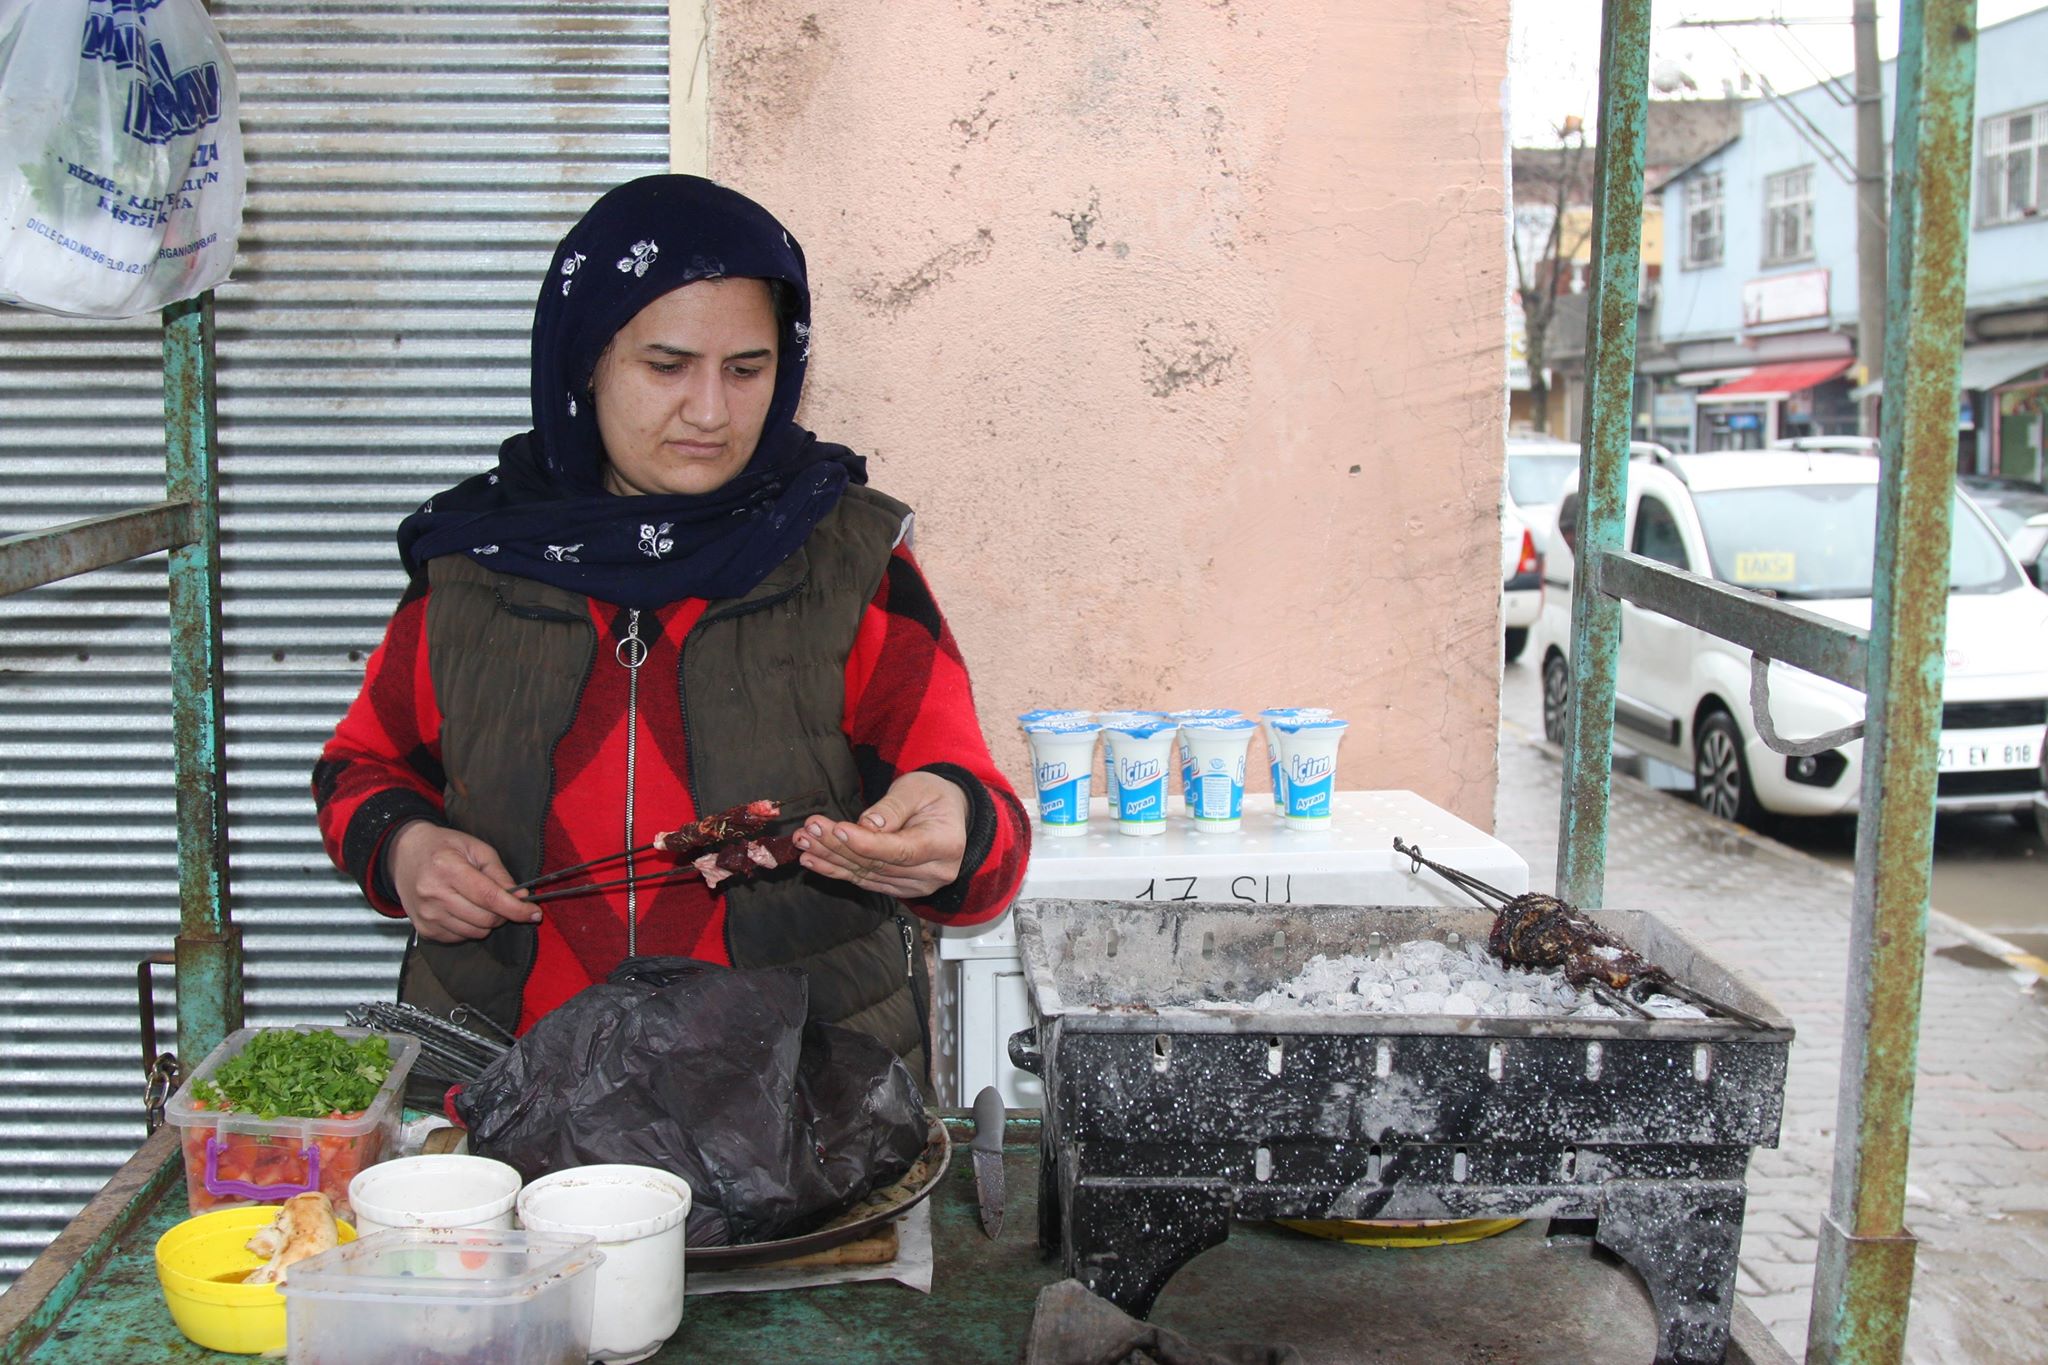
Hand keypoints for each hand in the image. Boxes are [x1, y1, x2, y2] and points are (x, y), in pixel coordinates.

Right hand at [387, 821, 536, 942]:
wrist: (404, 855)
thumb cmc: (443, 847)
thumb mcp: (476, 849)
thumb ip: (499, 874)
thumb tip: (521, 897)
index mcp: (447, 868)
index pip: (489, 897)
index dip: (516, 908)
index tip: (534, 913)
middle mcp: (433, 894)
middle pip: (484, 919)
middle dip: (503, 914)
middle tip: (503, 901)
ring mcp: (426, 915)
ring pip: (475, 932)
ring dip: (487, 922)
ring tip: (478, 901)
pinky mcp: (424, 929)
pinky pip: (460, 938)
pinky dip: (469, 927)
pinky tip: (462, 909)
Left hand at [794, 771, 969, 901]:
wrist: (947, 814)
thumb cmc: (933, 796)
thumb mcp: (917, 790)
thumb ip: (893, 808)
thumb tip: (867, 826)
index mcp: (945, 846)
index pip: (901, 850)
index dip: (867, 843)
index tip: (838, 829)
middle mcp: (934, 873)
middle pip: (878, 863)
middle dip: (839, 846)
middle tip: (810, 830)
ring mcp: (917, 885)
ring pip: (866, 874)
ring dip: (831, 859)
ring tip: (804, 843)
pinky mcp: (899, 889)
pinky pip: (864, 881)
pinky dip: (837, 871)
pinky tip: (813, 860)